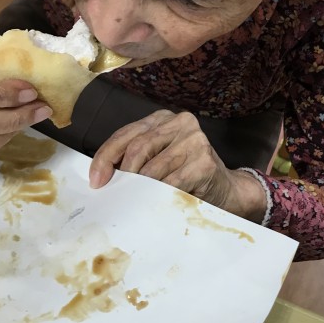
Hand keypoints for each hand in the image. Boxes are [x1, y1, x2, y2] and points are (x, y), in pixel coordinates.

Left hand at [89, 110, 266, 220]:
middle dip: (120, 173)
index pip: (127, 133)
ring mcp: (195, 140)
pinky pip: (171, 182)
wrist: (227, 190)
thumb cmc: (187, 176)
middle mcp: (180, 122)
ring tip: (132, 201)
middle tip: (112, 194)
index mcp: (163, 118)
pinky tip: (154, 203)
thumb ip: (135, 159)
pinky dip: (157, 195)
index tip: (96, 180)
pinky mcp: (204, 161)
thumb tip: (101, 176)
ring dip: (139, 188)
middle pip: (138, 146)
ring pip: (153, 167)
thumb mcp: (158, 160)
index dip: (106, 156)